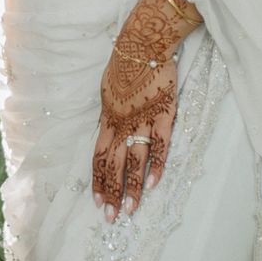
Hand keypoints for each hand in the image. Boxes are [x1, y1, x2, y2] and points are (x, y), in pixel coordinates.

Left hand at [90, 0, 200, 217]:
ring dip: (133, 187)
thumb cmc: (124, 65)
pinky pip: (160, 144)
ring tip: (131, 209)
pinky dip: (156, 165)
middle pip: (114, 164)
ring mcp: (142, 120)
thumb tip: (108, 133)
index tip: (98, 201)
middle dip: (112, 192)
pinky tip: (154, 183)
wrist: (144, 43)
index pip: (99, 156)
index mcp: (107, 118)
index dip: (98, 180)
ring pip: (135, 159)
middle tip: (110, 217)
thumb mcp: (107, 91)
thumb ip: (109, 115)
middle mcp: (121, 123)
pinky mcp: (163, 114)